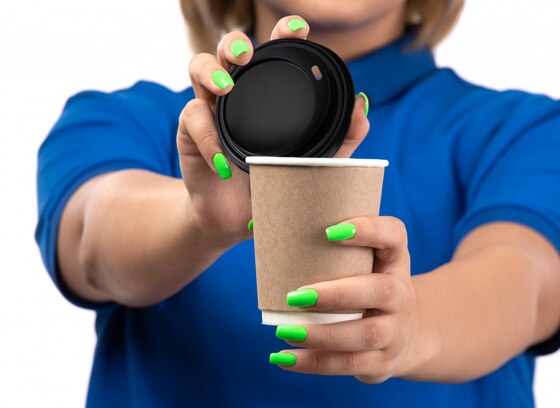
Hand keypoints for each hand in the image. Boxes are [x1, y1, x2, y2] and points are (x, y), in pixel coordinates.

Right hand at [177, 16, 369, 244]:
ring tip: (226, 88)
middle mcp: (239, 93)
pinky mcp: (190, 131)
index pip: (275, 52)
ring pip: (199, 67)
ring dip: (210, 72)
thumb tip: (361, 107)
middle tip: (248, 54)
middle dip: (235, 43)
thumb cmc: (275, 183)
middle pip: (230, 49)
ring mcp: (212, 108)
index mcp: (268, 92)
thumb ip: (341, 139)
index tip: (299, 29)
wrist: (239, 218)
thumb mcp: (314, 163)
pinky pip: (194, 119)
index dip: (283, 33)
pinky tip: (222, 160)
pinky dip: (208, 137)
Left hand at [270, 216, 428, 383]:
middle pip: (380, 291)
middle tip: (295, 296)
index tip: (329, 231)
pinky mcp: (383, 361)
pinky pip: (351, 365)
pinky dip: (315, 363)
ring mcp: (396, 330)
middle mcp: (402, 294)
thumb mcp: (360, 263)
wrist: (402, 335)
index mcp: (395, 260)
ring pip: (366, 334)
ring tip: (284, 331)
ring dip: (322, 335)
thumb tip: (253, 226)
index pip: (394, 235)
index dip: (368, 230)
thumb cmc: (363, 285)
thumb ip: (322, 247)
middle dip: (337, 294)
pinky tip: (285, 358)